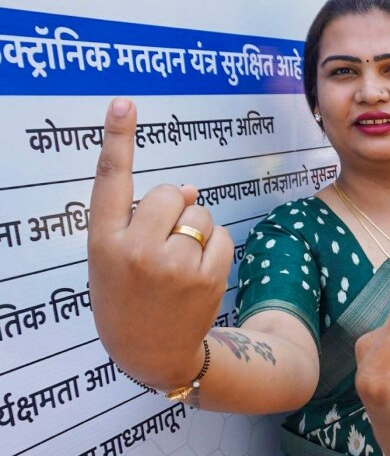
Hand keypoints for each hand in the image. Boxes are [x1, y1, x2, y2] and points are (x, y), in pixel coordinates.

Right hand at [88, 98, 232, 386]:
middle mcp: (135, 250)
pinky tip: (198, 273)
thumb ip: (139, 219)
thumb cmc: (129, 296)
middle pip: (169, 193)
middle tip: (161, 243)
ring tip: (177, 264)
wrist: (151, 352)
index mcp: (103, 241)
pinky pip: (221, 236)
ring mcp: (172, 266)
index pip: (110, 181)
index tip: (124, 104)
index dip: (117, 139)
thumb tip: (190, 188)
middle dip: (173, 209)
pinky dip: (215, 247)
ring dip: (195, 230)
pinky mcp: (205, 278)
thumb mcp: (115, 257)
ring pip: (199, 214)